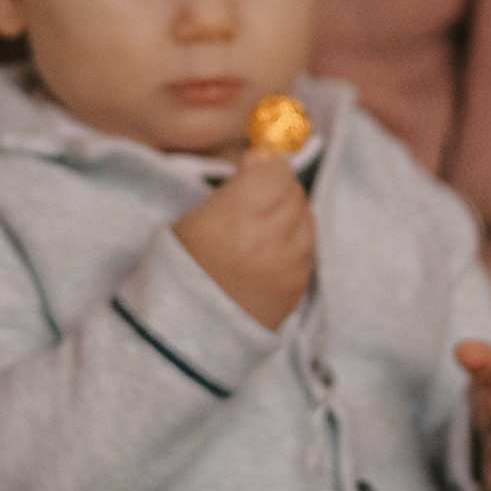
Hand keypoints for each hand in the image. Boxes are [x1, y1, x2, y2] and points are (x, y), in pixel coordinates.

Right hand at [172, 151, 314, 329]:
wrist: (189, 333)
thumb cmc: (182, 269)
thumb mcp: (195, 218)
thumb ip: (233, 186)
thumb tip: (263, 158)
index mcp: (236, 217)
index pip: (275, 171)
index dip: (267, 163)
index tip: (257, 164)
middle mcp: (269, 239)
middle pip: (293, 192)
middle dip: (278, 185)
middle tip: (259, 191)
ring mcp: (289, 266)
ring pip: (307, 217)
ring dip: (291, 211)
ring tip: (266, 220)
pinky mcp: (299, 287)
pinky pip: (308, 248)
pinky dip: (296, 240)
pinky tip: (274, 246)